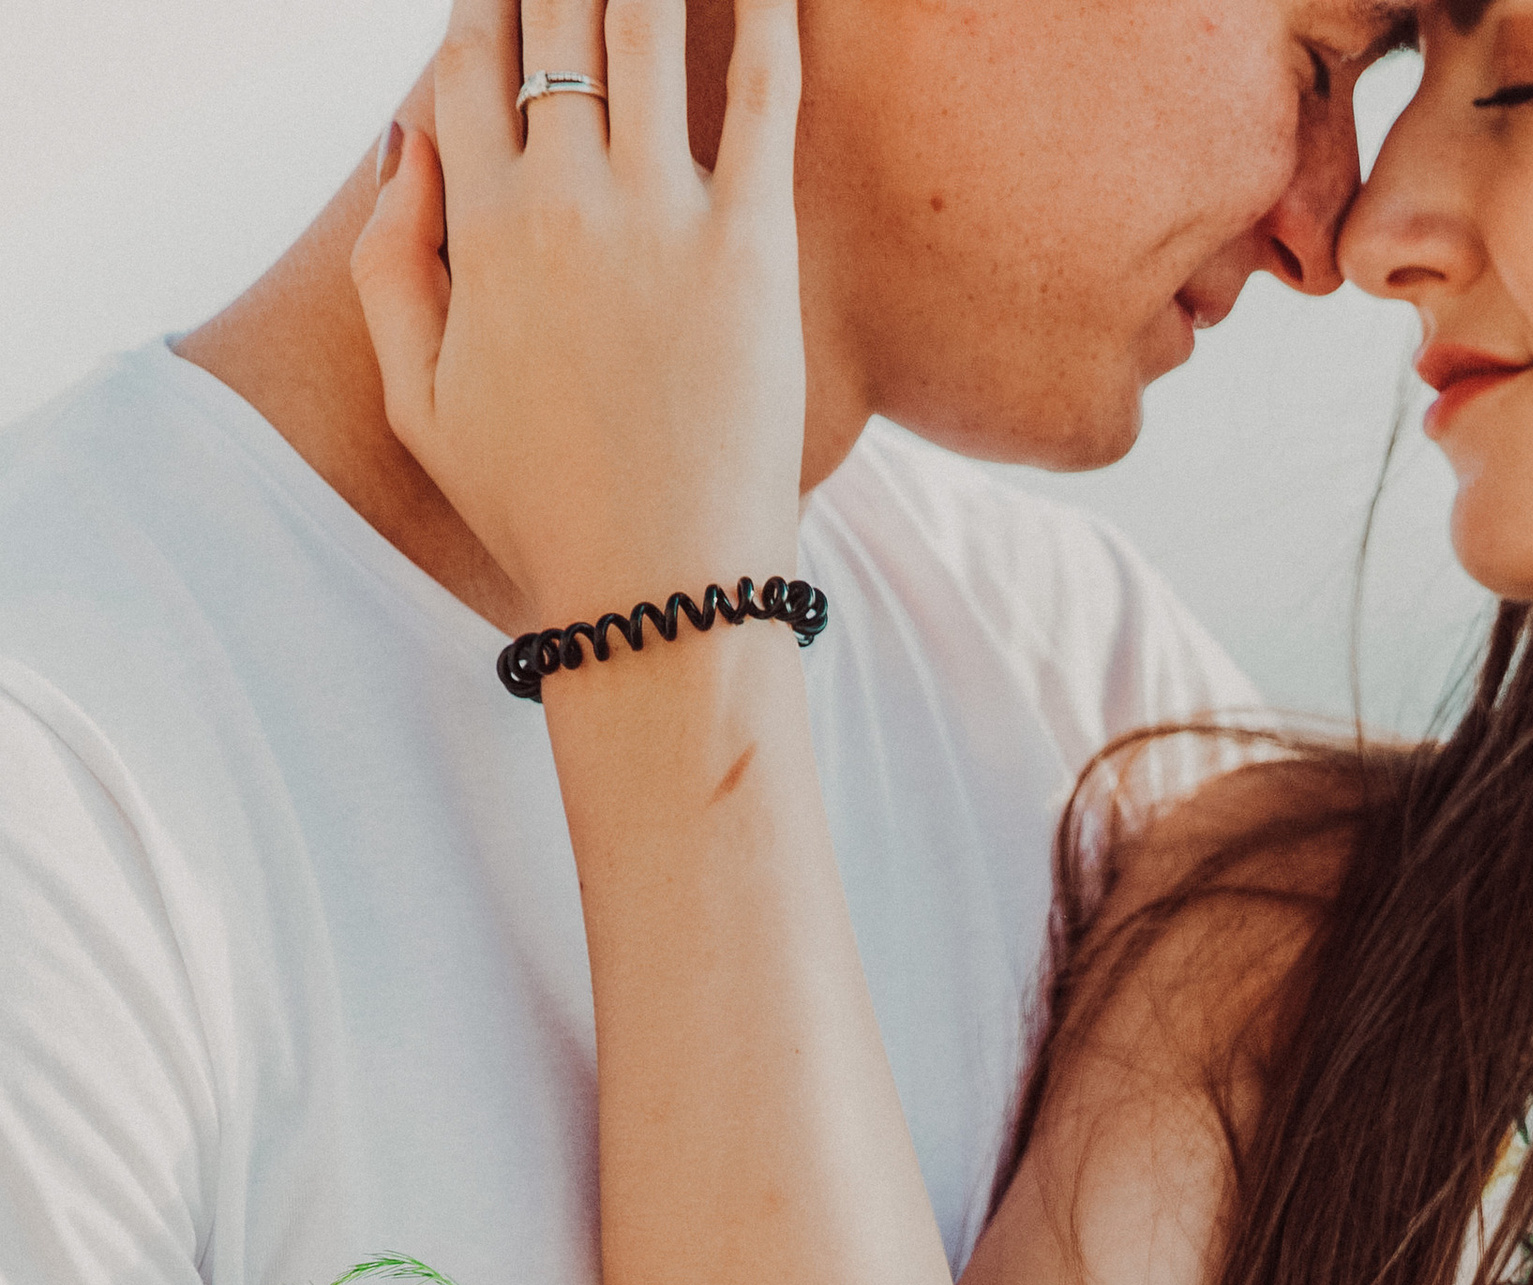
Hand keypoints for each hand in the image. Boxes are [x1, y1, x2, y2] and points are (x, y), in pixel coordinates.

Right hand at [354, 0, 806, 625]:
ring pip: (645, 28)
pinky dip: (766, 13)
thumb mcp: (419, 401)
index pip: (466, 61)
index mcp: (477, 232)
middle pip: (553, 24)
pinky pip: (762, 96)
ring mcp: (658, 221)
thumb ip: (390, 262)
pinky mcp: (751, 251)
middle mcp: (561, 205)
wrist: (657, 600)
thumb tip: (401, 136)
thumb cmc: (540, 512)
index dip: (485, 1)